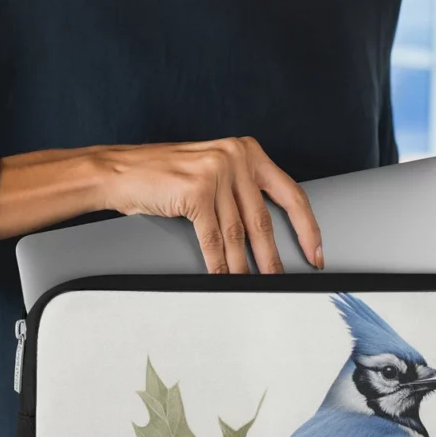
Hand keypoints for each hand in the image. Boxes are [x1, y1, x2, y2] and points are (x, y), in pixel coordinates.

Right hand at [94, 135, 323, 274]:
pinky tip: (223, 277)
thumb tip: (265, 234)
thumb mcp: (212, 171)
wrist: (120, 171)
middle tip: (282, 280)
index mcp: (247, 151)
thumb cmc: (163, 175)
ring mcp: (216, 172)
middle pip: (264, 219)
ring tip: (252, 285)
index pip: (290, 193)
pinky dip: (218, 263)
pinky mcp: (196, 191)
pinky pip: (212, 238)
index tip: (315, 251)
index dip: (306, 227)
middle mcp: (235, 157)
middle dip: (273, 256)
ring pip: (238, 233)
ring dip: (245, 266)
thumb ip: (239, 191)